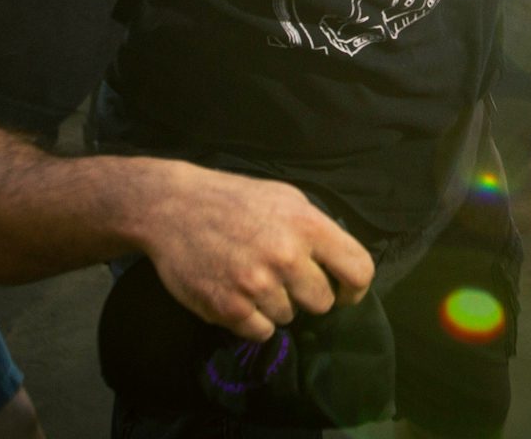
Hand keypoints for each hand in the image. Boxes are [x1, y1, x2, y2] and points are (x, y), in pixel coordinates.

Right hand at [143, 166, 374, 342]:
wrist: (172, 208)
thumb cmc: (233, 200)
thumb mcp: (286, 198)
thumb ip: (316, 230)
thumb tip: (340, 263)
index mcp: (307, 225)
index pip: (358, 270)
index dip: (355, 288)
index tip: (344, 292)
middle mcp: (286, 256)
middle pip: (322, 302)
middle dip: (308, 294)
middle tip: (284, 278)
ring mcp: (257, 285)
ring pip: (290, 317)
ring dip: (276, 304)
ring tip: (252, 277)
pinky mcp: (229, 308)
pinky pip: (261, 331)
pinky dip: (253, 319)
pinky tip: (238, 293)